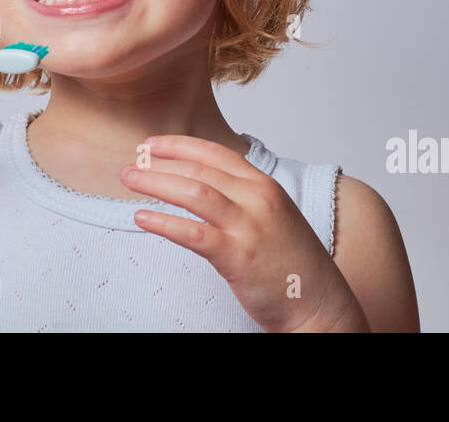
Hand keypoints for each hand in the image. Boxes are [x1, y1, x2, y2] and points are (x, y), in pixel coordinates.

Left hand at [120, 134, 370, 331]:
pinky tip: (141, 217)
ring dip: (155, 183)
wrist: (320, 304)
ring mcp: (249, 226)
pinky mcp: (238, 255)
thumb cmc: (293, 265)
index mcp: (266, 185)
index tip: (151, 144)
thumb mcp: (273, 217)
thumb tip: (204, 186)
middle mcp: (258, 198)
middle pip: (199, 170)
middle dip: (159, 163)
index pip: (215, 153)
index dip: (180, 145)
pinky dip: (163, 222)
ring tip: (128, 180)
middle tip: (131, 163)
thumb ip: (244, 198)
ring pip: (193, 193)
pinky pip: (192, 232)